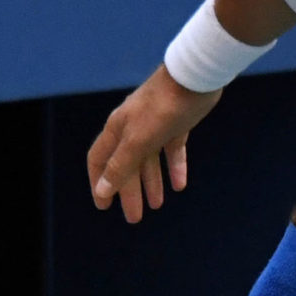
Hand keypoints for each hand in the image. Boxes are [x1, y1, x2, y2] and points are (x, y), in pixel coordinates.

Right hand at [87, 66, 219, 222]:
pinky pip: (172, 151)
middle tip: (135, 218)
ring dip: (151, 183)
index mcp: (118, 130)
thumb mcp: (139, 140)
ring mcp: (155, 126)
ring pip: (149, 161)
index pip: (100, 161)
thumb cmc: (163, 106)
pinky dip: (174, 167)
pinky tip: (179, 185)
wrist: (195, 78)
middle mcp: (133, 128)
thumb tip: (103, 190)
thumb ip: (120, 166)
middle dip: (129, 192)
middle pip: (126, 166)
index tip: (104, 206)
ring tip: (157, 205)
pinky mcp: (177, 124)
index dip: (99, 184)